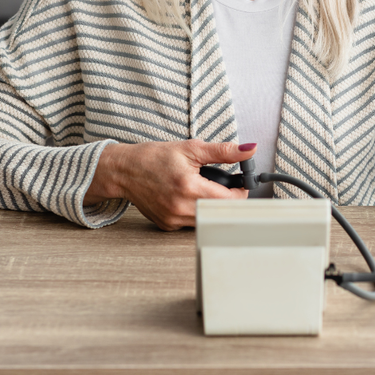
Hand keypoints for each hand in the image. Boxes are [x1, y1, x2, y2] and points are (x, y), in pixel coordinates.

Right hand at [85, 139, 254, 229]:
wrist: (125, 170)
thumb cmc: (154, 157)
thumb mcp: (191, 149)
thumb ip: (223, 151)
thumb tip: (249, 150)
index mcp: (189, 187)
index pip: (229, 200)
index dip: (241, 191)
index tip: (241, 183)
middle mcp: (181, 208)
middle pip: (220, 212)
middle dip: (227, 199)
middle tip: (225, 186)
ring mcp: (173, 220)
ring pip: (207, 220)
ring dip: (212, 207)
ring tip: (205, 189)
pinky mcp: (167, 226)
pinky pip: (192, 224)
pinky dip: (197, 212)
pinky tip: (189, 198)